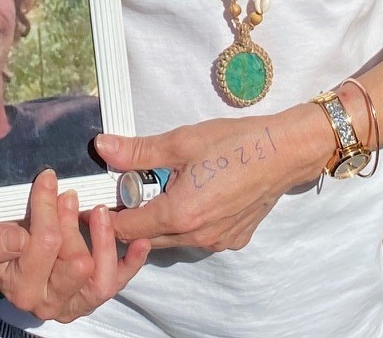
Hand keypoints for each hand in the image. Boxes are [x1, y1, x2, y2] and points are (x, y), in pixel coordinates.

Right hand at [0, 170, 148, 323]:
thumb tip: (18, 240)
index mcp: (20, 286)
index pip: (41, 247)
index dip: (46, 209)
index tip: (48, 178)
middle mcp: (48, 302)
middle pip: (74, 262)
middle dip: (73, 223)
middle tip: (69, 193)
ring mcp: (73, 301)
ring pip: (99, 279)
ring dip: (103, 241)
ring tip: (99, 210)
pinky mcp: (92, 294)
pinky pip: (117, 282)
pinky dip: (131, 262)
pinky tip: (140, 241)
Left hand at [102, 106, 333, 252]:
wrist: (284, 152)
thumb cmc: (235, 143)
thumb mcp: (181, 141)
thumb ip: (138, 151)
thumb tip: (103, 148)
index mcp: (179, 215)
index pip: (126, 228)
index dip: (107, 216)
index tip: (98, 202)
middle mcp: (197, 237)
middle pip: (147, 237)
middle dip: (133, 217)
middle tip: (130, 188)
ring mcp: (217, 241)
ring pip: (173, 239)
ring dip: (161, 219)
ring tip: (164, 187)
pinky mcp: (233, 239)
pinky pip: (199, 237)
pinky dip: (188, 222)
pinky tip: (196, 194)